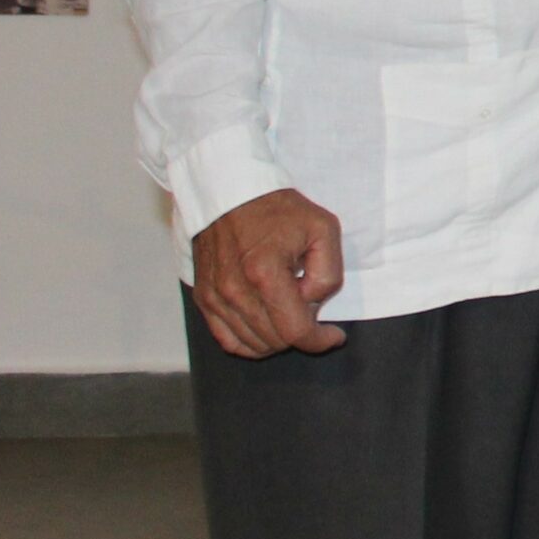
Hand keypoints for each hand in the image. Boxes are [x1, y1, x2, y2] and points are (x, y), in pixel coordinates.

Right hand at [190, 188, 346, 359]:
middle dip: (301, 331)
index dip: (319, 340)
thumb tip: (313, 305)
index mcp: (265, 273)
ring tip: (290, 309)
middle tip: (311, 306)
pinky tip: (268, 326)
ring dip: (278, 337)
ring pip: (253, 345)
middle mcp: (234, 291)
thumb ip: (328, 273)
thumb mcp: (323, 229)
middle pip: (275, 340)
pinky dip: (252, 342)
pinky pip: (228, 340)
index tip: (334, 336)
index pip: (294, 330)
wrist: (231, 194)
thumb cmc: (279, 209)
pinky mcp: (204, 299)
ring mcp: (215, 298)